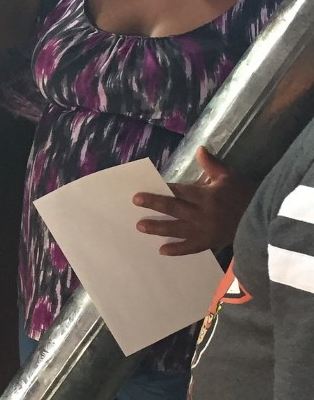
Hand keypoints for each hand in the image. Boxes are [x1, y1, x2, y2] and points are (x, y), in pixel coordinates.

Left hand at [133, 146, 254, 255]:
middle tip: (136, 202)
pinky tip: (161, 250)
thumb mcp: (229, 177)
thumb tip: (199, 149)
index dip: (163, 190)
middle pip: (174, 208)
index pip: (180, 192)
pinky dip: (176, 250)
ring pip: (177, 229)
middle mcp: (204, 214)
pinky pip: (190, 248)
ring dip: (158, 228)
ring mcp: (205, 231)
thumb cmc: (244, 195)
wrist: (262, 219)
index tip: (147, 188)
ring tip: (140, 226)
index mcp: (208, 196)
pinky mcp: (209, 243)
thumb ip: (212, 165)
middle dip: (154, 204)